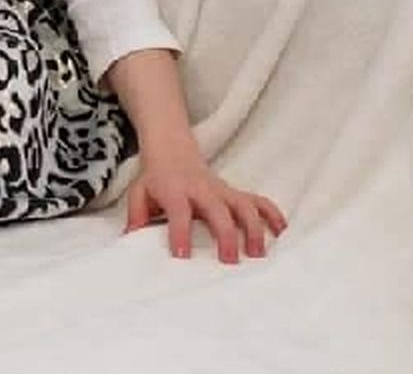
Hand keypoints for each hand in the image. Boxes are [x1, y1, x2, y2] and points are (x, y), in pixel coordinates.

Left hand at [123, 147, 287, 263]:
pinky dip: (272, 214)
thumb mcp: (139, 193)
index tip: (183, 256)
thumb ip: (136, 216)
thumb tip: (130, 242)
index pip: (178, 210)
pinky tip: (282, 232)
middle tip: (229, 262)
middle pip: (218, 209)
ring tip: (259, 253)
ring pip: (243, 204)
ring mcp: (222, 190)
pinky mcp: (234, 192)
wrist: (172, 150)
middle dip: (225, 234)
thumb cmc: (156, 179)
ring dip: (254, 227)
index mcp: (175, 190)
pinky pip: (258, 200)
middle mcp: (202, 189)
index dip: (180, 232)